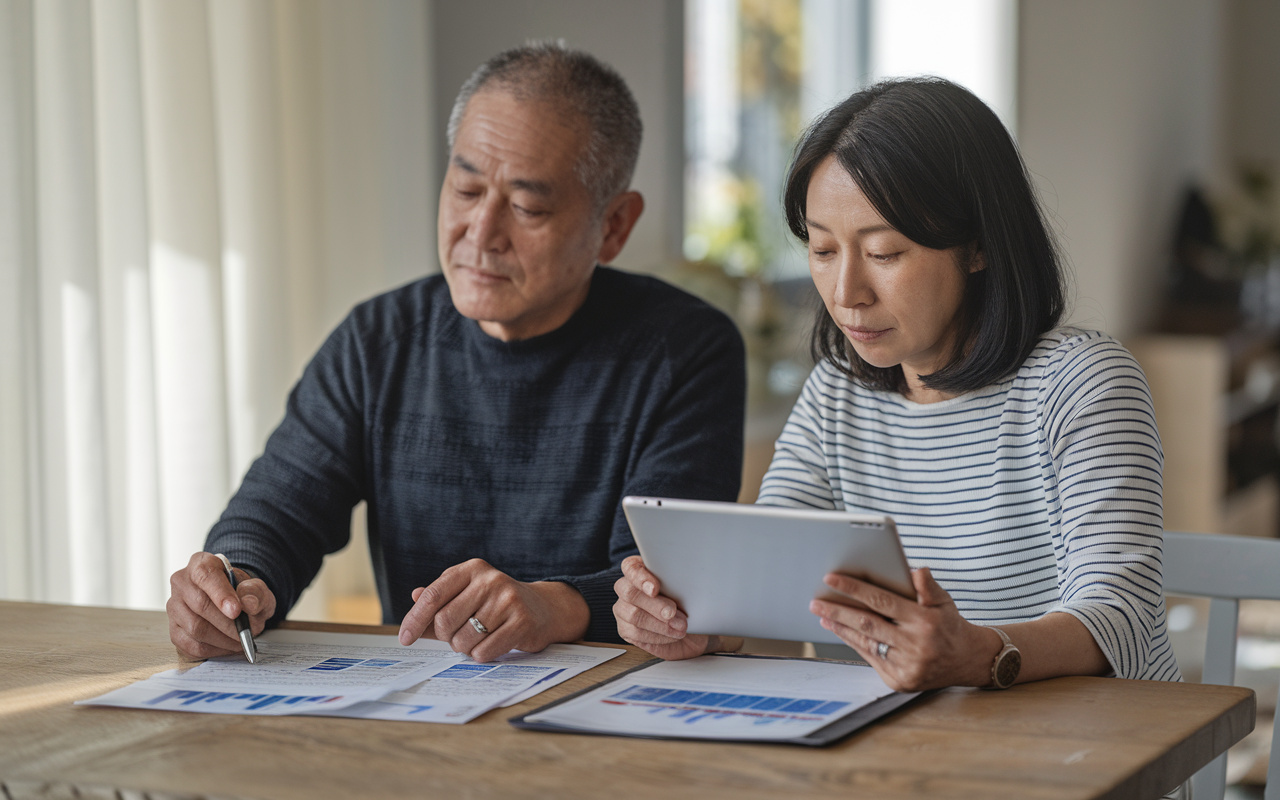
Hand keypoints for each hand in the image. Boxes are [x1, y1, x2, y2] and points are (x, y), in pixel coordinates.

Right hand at [167, 552, 275, 660]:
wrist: (234, 603)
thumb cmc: (242, 592)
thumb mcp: (257, 588)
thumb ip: (256, 592)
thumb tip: (248, 603)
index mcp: (201, 563)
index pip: (205, 575)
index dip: (221, 594)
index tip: (236, 611)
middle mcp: (181, 582)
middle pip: (199, 605)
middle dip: (227, 623)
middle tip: (248, 632)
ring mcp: (174, 607)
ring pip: (194, 628)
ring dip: (222, 639)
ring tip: (242, 640)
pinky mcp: (174, 629)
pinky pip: (191, 645)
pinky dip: (214, 650)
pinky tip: (228, 646)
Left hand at [397, 559, 588, 661]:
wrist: (543, 608)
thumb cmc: (497, 604)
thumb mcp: (468, 595)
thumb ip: (441, 600)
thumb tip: (415, 598)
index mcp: (472, 569)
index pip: (434, 595)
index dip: (415, 619)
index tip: (405, 638)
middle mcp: (490, 580)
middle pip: (445, 621)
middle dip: (446, 637)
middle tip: (457, 637)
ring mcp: (507, 600)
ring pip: (463, 640)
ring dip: (465, 648)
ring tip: (478, 639)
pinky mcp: (521, 622)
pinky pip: (484, 651)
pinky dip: (482, 655)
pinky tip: (492, 645)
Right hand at [612, 555, 741, 659]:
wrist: (696, 630)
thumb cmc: (690, 604)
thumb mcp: (690, 589)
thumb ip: (680, 582)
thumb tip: (682, 582)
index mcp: (640, 570)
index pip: (631, 568)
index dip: (641, 578)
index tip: (655, 588)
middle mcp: (628, 588)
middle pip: (630, 593)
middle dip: (654, 605)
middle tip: (673, 612)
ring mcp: (624, 610)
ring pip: (634, 616)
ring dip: (659, 624)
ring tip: (680, 627)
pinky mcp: (627, 630)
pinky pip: (637, 634)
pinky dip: (657, 636)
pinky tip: (671, 635)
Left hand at [809, 567, 998, 690]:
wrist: (968, 661)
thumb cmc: (950, 624)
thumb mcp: (944, 600)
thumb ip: (928, 586)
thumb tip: (914, 570)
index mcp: (924, 621)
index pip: (881, 601)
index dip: (854, 589)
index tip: (831, 579)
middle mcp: (915, 646)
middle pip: (867, 624)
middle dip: (837, 611)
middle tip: (816, 602)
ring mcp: (907, 667)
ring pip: (866, 643)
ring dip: (841, 629)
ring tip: (823, 616)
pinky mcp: (900, 682)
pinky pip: (871, 658)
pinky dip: (854, 644)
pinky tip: (842, 632)